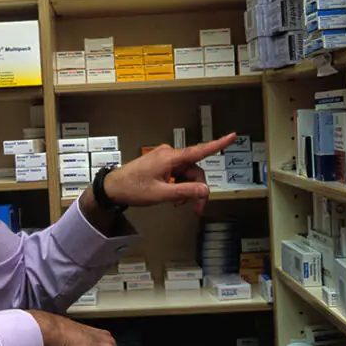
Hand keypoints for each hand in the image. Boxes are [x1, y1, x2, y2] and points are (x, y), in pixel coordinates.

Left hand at [103, 133, 235, 214]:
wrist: (113, 187)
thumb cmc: (133, 188)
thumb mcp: (161, 194)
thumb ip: (185, 191)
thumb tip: (205, 190)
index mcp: (170, 157)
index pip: (199, 150)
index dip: (218, 144)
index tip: (232, 136)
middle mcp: (169, 154)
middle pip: (194, 170)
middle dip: (197, 189)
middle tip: (196, 209)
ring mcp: (165, 159)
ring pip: (187, 174)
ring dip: (187, 190)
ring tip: (179, 204)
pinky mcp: (161, 164)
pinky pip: (178, 174)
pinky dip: (179, 186)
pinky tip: (173, 197)